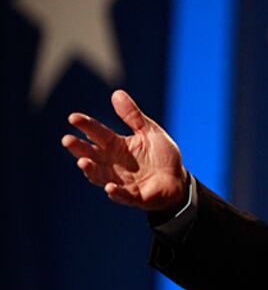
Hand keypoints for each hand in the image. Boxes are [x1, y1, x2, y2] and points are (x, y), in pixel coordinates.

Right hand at [63, 89, 188, 211]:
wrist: (178, 179)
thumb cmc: (161, 155)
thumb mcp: (149, 131)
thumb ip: (133, 116)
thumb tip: (116, 93)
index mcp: (117, 146)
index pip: (98, 133)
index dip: (86, 125)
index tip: (73, 117)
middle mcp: (113, 163)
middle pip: (92, 155)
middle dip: (79, 148)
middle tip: (67, 139)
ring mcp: (121, 180)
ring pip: (100, 176)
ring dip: (91, 170)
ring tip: (82, 161)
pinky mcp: (134, 196)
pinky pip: (122, 195)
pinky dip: (116, 192)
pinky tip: (109, 187)